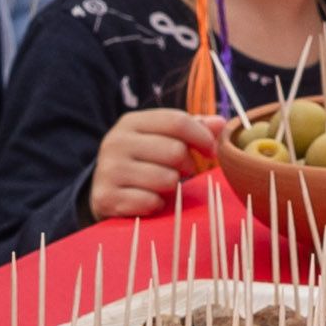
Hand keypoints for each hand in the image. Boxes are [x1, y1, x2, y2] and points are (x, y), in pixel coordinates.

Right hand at [87, 105, 220, 222]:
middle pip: (175, 151)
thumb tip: (221, 123)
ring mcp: (108, 170)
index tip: (211, 152)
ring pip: (166, 179)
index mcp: (131, 122)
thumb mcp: (161, 139)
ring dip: (173, 187)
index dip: (202, 137)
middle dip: (187, 165)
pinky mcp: (106, 198)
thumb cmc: (143, 161)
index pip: (177, 121)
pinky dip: (157, 204)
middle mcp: (116, 142)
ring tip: (163, 186)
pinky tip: (149, 201)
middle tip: (183, 172)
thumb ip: (192, 129)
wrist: (104, 191)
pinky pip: (151, 202)